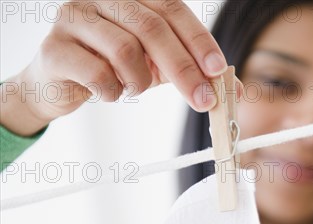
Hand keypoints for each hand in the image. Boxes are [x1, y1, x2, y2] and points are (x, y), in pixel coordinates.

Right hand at [0, 0, 226, 135]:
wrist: (60, 83)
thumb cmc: (114, 68)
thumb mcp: (158, 66)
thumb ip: (193, 72)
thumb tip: (234, 91)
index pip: (173, 9)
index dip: (198, 40)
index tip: (218, 70)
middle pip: (152, 28)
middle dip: (184, 70)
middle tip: (203, 101)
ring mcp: (74, 17)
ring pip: (125, 50)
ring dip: (139, 81)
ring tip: (132, 87)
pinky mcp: (55, 48)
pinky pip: (97, 74)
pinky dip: (112, 92)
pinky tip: (108, 92)